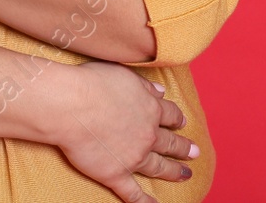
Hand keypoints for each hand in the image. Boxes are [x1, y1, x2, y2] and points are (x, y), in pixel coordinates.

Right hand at [52, 61, 197, 202]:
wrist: (71, 105)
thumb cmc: (92, 84)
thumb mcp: (125, 75)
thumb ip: (145, 86)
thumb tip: (160, 92)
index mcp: (149, 108)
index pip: (169, 114)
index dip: (176, 119)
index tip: (181, 123)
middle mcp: (147, 134)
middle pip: (170, 143)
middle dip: (183, 148)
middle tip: (194, 153)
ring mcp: (134, 157)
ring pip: (159, 167)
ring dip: (173, 171)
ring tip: (185, 175)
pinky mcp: (116, 174)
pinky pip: (133, 192)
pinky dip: (144, 201)